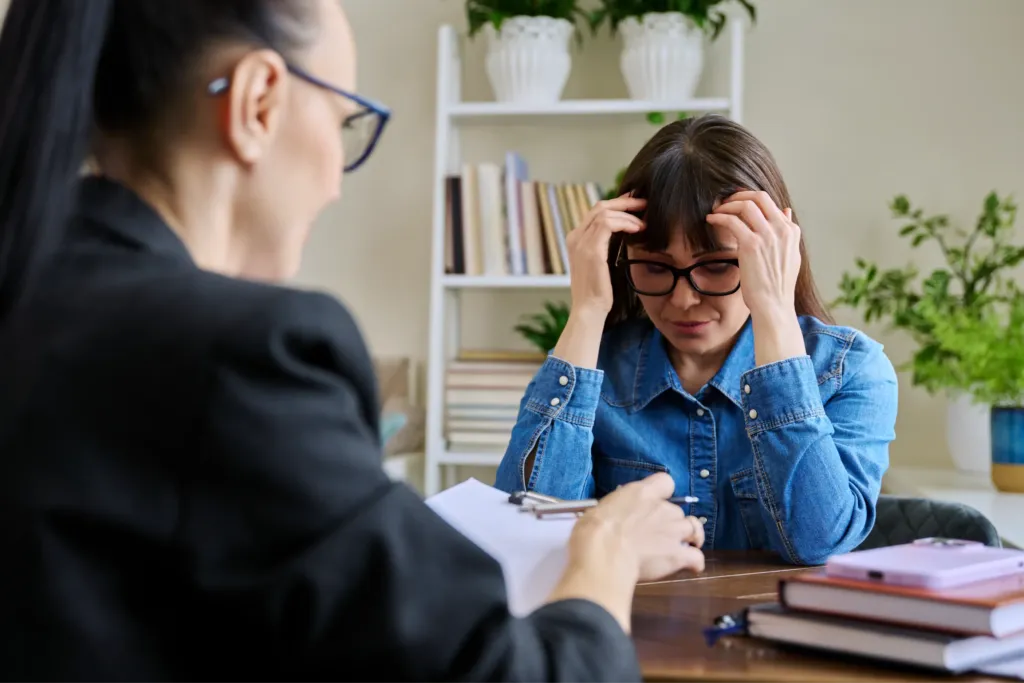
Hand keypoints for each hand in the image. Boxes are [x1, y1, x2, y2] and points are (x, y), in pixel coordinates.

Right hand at [565, 194, 645, 320]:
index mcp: (576, 239)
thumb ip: (606, 245)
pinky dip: (625, 222)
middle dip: (624, 202)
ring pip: (605, 212)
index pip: (596, 212)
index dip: (617, 204)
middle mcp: (575, 237)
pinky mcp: (591, 249)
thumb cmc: (598, 291)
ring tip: (643, 221)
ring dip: (628, 213)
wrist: (589, 309)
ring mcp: (581, 242)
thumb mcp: (600, 263)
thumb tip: (624, 231)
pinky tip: (637, 229)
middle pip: (600, 206)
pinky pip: (608, 223)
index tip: (635, 205)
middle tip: (644, 203)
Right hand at [569, 472, 704, 583]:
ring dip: (691, 537)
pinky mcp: (677, 555)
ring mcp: (673, 531)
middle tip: (658, 534)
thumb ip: (617, 510)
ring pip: (693, 529)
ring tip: (687, 545)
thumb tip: (615, 519)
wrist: (604, 554)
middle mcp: (662, 508)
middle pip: (677, 511)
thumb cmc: (594, 531)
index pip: (665, 482)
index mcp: (642, 493)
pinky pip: (696, 558)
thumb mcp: (601, 509)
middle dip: (671, 521)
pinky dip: (696, 562)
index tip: (656, 502)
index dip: (663, 493)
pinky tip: (692, 567)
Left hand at [706, 191, 805, 364]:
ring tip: (716, 210)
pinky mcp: (752, 244)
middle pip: (759, 197)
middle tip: (724, 201)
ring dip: (727, 205)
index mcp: (791, 231)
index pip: (771, 203)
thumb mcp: (789, 256)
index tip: (736, 203)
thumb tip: (786, 211)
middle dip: (739, 195)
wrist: (773, 305)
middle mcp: (782, 229)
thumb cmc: (777, 286)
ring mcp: (768, 235)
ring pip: (745, 205)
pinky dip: (719, 216)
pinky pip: (732, 220)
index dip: (751, 199)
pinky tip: (711, 220)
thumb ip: (787, 233)